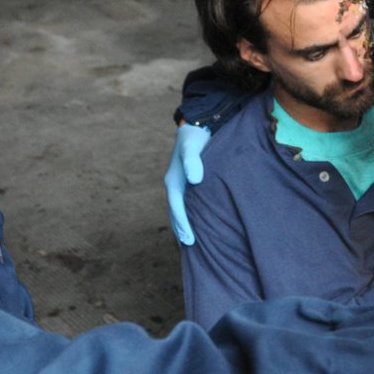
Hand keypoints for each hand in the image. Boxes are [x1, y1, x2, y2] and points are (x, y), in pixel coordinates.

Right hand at [165, 124, 210, 245]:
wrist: (195, 126)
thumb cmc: (195, 138)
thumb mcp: (192, 148)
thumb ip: (193, 161)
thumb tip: (194, 180)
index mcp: (173, 182)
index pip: (177, 208)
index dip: (183, 225)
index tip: (189, 240)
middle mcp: (174, 185)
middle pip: (176, 213)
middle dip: (181, 230)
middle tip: (190, 247)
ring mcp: (180, 184)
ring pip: (180, 210)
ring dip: (184, 224)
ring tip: (191, 240)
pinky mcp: (188, 183)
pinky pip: (187, 204)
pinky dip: (190, 215)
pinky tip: (199, 221)